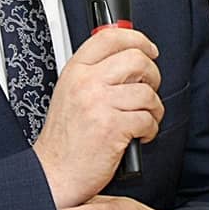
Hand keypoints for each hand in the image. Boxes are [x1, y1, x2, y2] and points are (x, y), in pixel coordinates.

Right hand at [33, 27, 162, 208]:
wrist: (55, 173)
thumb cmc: (65, 139)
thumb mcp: (70, 94)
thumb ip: (94, 73)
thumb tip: (128, 56)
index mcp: (75, 71)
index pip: (110, 37)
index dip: (137, 39)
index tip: (148, 49)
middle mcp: (86, 83)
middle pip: (136, 59)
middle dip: (152, 75)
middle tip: (148, 88)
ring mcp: (100, 104)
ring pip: (147, 92)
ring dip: (153, 108)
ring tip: (143, 119)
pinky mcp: (113, 128)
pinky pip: (148, 119)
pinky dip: (150, 129)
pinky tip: (138, 135)